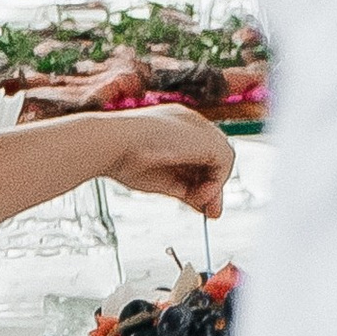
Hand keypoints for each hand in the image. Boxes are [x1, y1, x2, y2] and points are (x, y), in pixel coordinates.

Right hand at [99, 107, 233, 216]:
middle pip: (212, 156)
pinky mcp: (207, 136)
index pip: (196, 154)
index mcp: (172, 126)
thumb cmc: (123, 159)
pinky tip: (199, 196)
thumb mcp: (159, 179)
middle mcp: (188, 122)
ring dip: (214, 186)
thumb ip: (183, 190)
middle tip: (211, 213)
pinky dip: (216, 183)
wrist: (111, 143)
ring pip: (222, 158)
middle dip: (213, 186)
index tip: (198, 203)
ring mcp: (198, 126)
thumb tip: (205, 208)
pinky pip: (225, 162)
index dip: (200, 180)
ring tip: (200, 204)